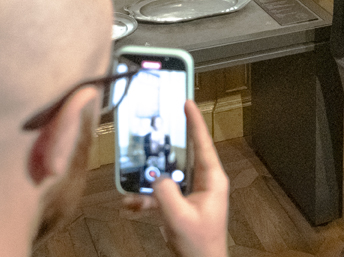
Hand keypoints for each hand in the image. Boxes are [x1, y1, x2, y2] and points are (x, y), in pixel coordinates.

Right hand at [123, 100, 228, 256]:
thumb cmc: (200, 246)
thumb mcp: (179, 216)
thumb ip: (165, 192)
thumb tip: (156, 177)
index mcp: (212, 179)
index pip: (203, 143)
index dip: (195, 121)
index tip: (187, 101)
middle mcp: (204, 182)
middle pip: (183, 154)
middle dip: (165, 146)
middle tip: (154, 128)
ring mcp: (192, 193)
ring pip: (168, 175)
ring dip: (149, 178)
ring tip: (134, 176)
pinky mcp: (181, 205)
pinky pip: (161, 194)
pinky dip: (146, 198)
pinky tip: (131, 204)